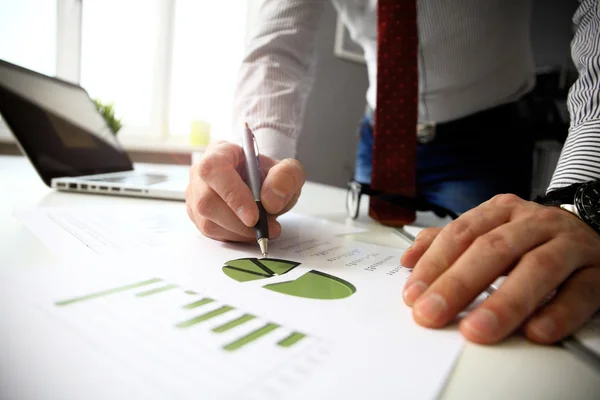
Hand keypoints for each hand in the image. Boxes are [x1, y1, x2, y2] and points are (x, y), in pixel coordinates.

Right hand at [186, 141, 305, 241]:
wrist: (264, 188)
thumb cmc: (270, 176)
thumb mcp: (288, 170)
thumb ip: (286, 178)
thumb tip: (270, 201)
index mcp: (220, 152)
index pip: (214, 170)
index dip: (232, 195)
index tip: (254, 217)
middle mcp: (200, 174)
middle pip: (206, 201)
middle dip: (239, 221)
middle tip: (268, 226)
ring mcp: (195, 197)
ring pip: (208, 222)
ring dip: (240, 232)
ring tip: (264, 227)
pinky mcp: (198, 217)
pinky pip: (212, 234)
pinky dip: (236, 237)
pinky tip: (251, 231)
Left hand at [401, 194, 599, 344]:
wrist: (594, 230)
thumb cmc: (533, 236)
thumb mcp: (491, 229)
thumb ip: (448, 242)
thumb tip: (408, 260)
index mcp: (502, 212)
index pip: (461, 234)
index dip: (434, 264)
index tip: (414, 295)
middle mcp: (535, 223)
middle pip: (493, 250)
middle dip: (458, 284)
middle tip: (432, 314)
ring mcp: (570, 245)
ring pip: (537, 269)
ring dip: (504, 302)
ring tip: (477, 330)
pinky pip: (581, 292)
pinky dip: (558, 313)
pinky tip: (536, 332)